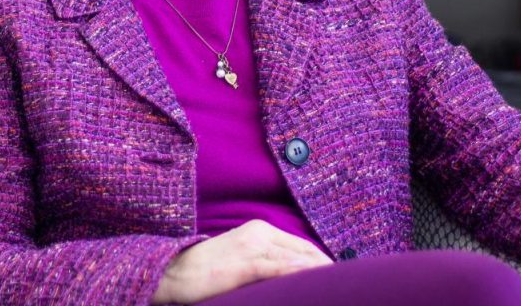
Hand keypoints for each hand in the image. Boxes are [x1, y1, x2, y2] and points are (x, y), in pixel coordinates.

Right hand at [151, 219, 332, 303]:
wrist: (173, 272)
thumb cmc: (205, 270)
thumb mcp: (239, 259)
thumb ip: (264, 263)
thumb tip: (289, 278)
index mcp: (260, 230)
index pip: (301, 247)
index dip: (322, 263)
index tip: (338, 279)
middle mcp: (260, 232)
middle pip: (305, 252)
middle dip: (326, 270)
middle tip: (347, 287)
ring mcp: (254, 246)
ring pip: (298, 260)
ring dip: (320, 274)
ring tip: (338, 289)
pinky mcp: (247, 263)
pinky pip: (282, 269)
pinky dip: (301, 275)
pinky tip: (316, 283)